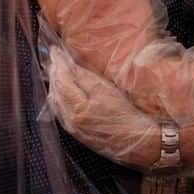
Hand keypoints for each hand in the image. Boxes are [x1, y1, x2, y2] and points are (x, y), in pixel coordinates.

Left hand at [47, 48, 160, 168]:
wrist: (138, 143)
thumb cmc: (127, 117)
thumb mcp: (108, 92)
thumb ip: (87, 79)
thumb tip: (70, 66)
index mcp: (77, 108)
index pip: (62, 80)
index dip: (59, 63)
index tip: (56, 50)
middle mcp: (70, 120)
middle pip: (56, 91)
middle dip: (54, 72)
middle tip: (54, 57)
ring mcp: (72, 128)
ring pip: (55, 102)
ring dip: (54, 84)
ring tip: (56, 71)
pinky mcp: (77, 133)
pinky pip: (60, 112)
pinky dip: (58, 98)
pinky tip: (60, 92)